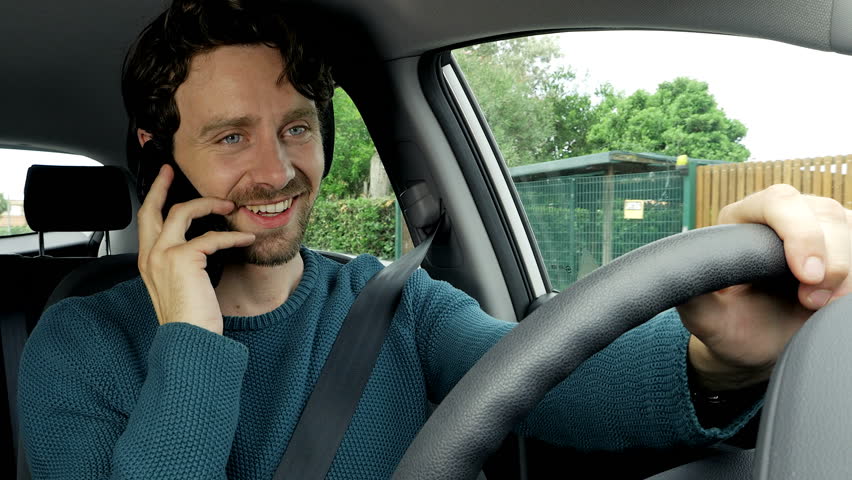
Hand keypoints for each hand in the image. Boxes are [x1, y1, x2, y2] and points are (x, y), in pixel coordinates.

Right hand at [137, 164, 254, 334]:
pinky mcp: (182, 259)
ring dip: (208, 204)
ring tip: (228, 205)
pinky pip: (211, 236)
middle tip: (172, 170)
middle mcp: (150, 257)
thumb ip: (185, 265)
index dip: (153, 200)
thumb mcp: (183, 286)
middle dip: (162, 186)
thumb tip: (204, 247)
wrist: (189, 340)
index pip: (146, 223)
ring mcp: (162, 256)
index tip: (162, 182)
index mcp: (148, 263)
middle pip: (152, 209)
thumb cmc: (191, 320)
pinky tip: (247, 238)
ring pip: (181, 213)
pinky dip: (232, 236)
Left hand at [678, 184, 851, 389]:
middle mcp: (780, 217)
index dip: (799, 232)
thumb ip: (694, 295)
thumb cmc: (729, 326)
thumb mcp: (706, 318)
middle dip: (829, 260)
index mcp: (740, 220)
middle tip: (812, 301)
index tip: (806, 274)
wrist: (758, 344)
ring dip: (845, 269)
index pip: (778, 201)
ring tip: (819, 304)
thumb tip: (683, 276)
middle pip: (823, 214)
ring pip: (848, 227)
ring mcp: (816, 229)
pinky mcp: (841, 247)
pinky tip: (838, 299)